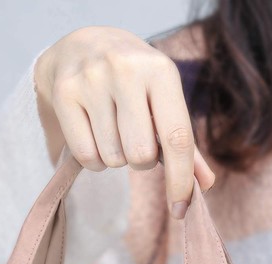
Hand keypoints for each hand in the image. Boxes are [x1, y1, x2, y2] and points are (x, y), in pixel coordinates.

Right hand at [34, 26, 215, 218]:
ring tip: (111, 131)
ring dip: (116, 158)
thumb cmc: (133, 82)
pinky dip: (94, 159)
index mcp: (160, 70)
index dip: (181, 180)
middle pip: (141, 156)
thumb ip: (185, 144)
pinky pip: (87, 156)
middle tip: (134, 140)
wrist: (82, 45)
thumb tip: (206, 185)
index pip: (177, 138)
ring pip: (113, 159)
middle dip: (141, 161)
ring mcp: (92, 80)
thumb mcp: (164, 100)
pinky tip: (93, 134)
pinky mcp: (65, 93)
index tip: (180, 211)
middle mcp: (126, 70)